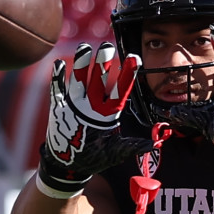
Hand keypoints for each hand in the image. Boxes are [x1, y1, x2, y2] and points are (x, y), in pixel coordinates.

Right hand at [37, 42, 153, 196]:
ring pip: (80, 79)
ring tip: (85, 49)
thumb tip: (154, 144)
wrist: (69, 165)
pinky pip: (58, 89)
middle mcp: (93, 103)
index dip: (127, 75)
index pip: (120, 90)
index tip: (135, 59)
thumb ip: (133, 146)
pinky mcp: (58, 106)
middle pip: (99, 79)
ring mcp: (75, 103)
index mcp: (108, 112)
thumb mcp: (116, 153)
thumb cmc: (95, 159)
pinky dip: (58, 77)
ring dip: (81, 64)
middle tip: (107, 47)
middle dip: (103, 63)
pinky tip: (60, 65)